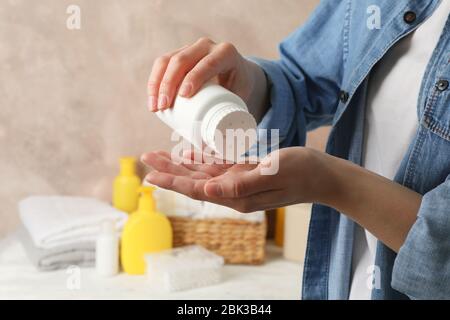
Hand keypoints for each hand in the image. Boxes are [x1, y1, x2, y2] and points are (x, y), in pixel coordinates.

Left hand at [141, 147, 331, 212]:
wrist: (322, 175)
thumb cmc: (302, 172)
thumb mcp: (273, 173)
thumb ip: (240, 184)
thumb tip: (207, 190)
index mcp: (238, 195)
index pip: (198, 189)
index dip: (173, 182)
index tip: (150, 176)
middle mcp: (234, 192)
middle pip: (194, 181)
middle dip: (169, 171)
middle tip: (145, 158)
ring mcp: (239, 182)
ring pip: (202, 173)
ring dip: (180, 164)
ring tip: (158, 156)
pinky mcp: (245, 173)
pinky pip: (217, 166)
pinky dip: (201, 159)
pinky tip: (188, 154)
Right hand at [147, 37, 265, 113]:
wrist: (238, 76)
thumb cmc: (240, 92)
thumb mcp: (243, 98)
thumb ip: (239, 118)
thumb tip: (227, 147)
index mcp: (227, 53)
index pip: (208, 63)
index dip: (194, 77)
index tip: (183, 96)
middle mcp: (208, 46)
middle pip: (183, 60)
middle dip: (169, 84)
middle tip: (164, 107)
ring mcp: (191, 48)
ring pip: (168, 60)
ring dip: (157, 83)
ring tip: (155, 107)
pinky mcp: (179, 53)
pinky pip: (162, 62)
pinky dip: (154, 79)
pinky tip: (151, 96)